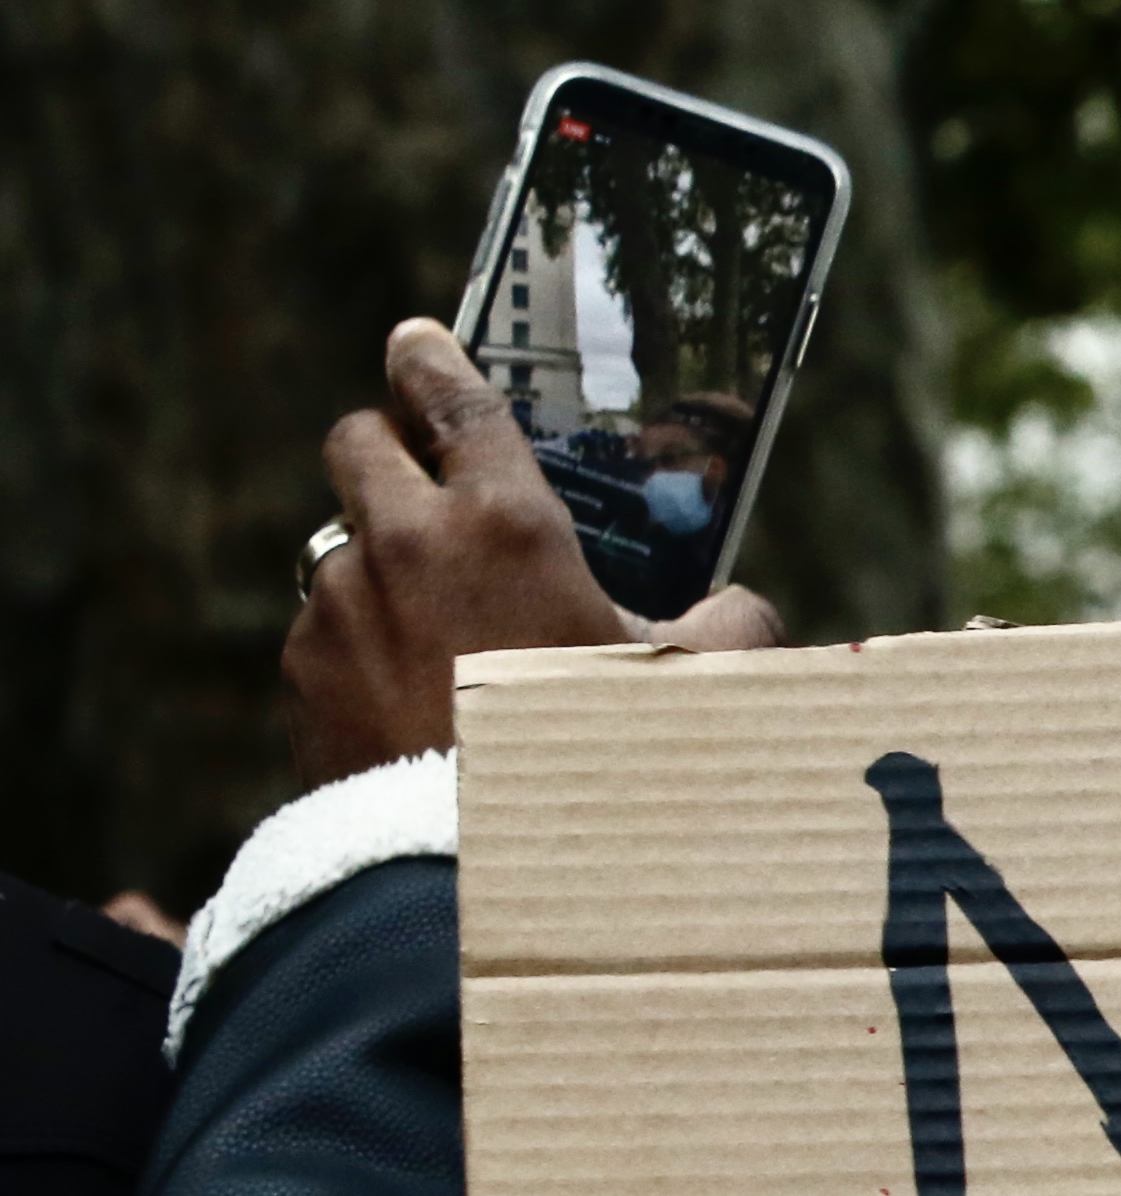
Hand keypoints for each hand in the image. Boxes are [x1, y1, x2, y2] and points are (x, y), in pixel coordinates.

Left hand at [287, 318, 782, 777]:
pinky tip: (408, 693)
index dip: (433, 357)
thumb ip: (725, 628)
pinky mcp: (304, 669)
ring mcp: (342, 605)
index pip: (453, 399)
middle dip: (385, 439)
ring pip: (343, 544)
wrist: (480, 857)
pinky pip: (327, 631)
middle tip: (416, 463)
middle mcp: (406, 544)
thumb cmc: (595, 758)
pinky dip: (361, 645)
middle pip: (358, 440)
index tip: (420, 338)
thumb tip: (740, 609)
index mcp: (504, 522)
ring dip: (380, 561)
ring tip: (435, 620)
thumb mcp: (685, 686)